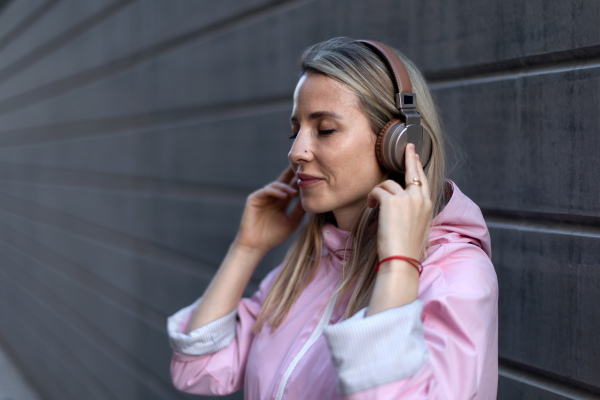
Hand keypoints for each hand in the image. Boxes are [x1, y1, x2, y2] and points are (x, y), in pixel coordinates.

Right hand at [234, 166, 304, 253]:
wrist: (256, 246)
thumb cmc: (273, 236)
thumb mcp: (291, 222)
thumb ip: (299, 210)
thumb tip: (311, 199)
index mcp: (281, 201)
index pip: (292, 187)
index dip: (300, 181)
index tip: (312, 175)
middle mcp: (272, 197)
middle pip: (284, 181)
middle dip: (292, 173)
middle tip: (302, 166)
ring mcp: (263, 196)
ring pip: (276, 185)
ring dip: (286, 187)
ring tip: (295, 192)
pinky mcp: (254, 198)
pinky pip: (266, 190)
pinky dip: (276, 191)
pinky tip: (285, 196)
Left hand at [367, 144, 431, 261]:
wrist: (401, 258)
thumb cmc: (406, 248)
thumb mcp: (417, 227)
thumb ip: (414, 212)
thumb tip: (402, 207)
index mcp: (428, 205)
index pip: (423, 181)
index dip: (418, 167)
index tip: (415, 156)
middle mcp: (420, 199)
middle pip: (413, 172)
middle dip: (409, 158)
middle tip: (407, 148)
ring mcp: (407, 198)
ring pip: (388, 184)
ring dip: (379, 193)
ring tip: (374, 205)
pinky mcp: (392, 201)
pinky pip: (377, 191)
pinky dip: (372, 197)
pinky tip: (371, 206)